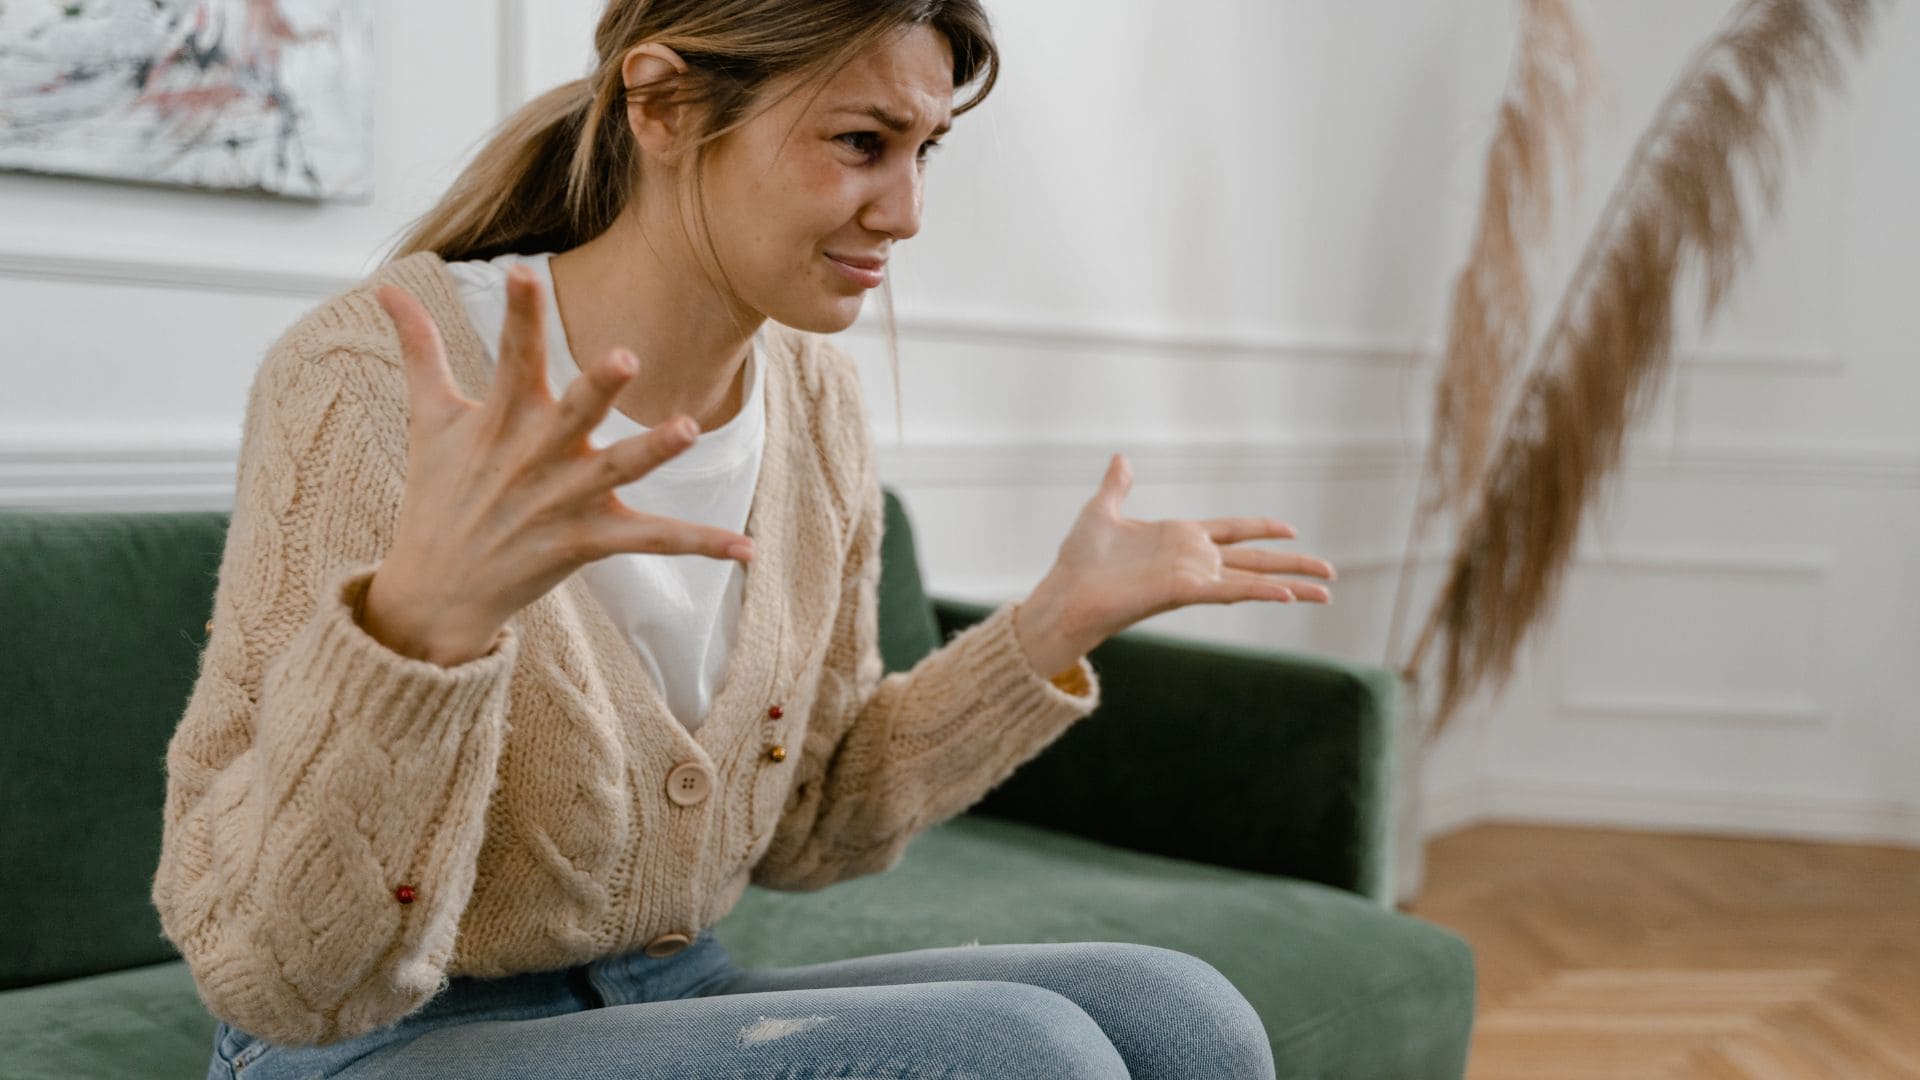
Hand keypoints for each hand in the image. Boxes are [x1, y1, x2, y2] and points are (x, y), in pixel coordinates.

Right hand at [360, 266, 755, 665]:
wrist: (437, 590)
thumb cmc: (439, 494)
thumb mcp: (428, 419)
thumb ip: (418, 350)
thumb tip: (384, 290)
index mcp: (503, 420)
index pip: (511, 359)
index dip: (519, 317)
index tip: (525, 274)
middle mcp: (536, 457)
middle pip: (572, 414)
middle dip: (596, 388)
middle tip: (623, 357)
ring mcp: (563, 501)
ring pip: (616, 472)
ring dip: (652, 452)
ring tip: (690, 428)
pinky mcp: (586, 542)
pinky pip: (652, 541)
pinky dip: (699, 544)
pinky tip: (746, 549)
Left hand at [1015, 454, 1336, 676]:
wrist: (1064, 593)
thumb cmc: (1079, 561)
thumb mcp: (1101, 511)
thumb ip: (1117, 487)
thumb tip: (1121, 459)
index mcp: (1180, 539)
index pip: (1233, 530)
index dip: (1262, 528)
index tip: (1291, 529)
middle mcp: (1193, 560)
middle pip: (1256, 558)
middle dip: (1294, 565)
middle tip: (1330, 573)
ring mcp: (1192, 577)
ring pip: (1253, 578)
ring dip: (1291, 584)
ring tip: (1326, 591)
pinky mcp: (1183, 592)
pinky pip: (1229, 590)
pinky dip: (1258, 590)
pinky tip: (1287, 594)